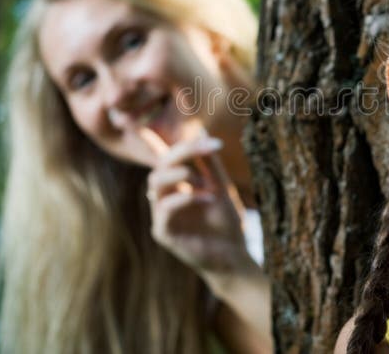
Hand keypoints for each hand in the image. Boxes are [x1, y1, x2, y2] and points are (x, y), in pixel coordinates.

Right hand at [145, 134, 251, 275]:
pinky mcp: (162, 233)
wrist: (233, 257)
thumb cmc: (226, 223)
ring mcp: (160, 216)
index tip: (216, 142)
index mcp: (176, 186)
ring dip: (181, 175)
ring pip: (154, 183)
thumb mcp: (220, 187)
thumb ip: (210, 164)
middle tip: (207, 151)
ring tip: (205, 182)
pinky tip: (208, 200)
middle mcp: (164, 198)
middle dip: (182, 153)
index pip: (171, 157)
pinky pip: (164, 208)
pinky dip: (187, 198)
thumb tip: (203, 131)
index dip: (188, 144)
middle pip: (159, 165)